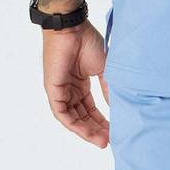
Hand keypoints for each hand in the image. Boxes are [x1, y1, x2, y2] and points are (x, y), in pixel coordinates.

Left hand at [42, 20, 110, 147]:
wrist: (72, 29)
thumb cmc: (87, 41)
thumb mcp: (103, 67)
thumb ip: (108, 87)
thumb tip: (116, 106)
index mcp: (81, 82)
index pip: (90, 107)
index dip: (101, 119)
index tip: (114, 129)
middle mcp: (70, 89)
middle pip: (82, 115)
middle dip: (96, 129)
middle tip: (109, 140)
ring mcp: (61, 91)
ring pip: (73, 118)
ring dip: (86, 130)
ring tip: (101, 140)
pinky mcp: (53, 91)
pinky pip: (62, 114)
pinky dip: (74, 125)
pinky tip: (86, 132)